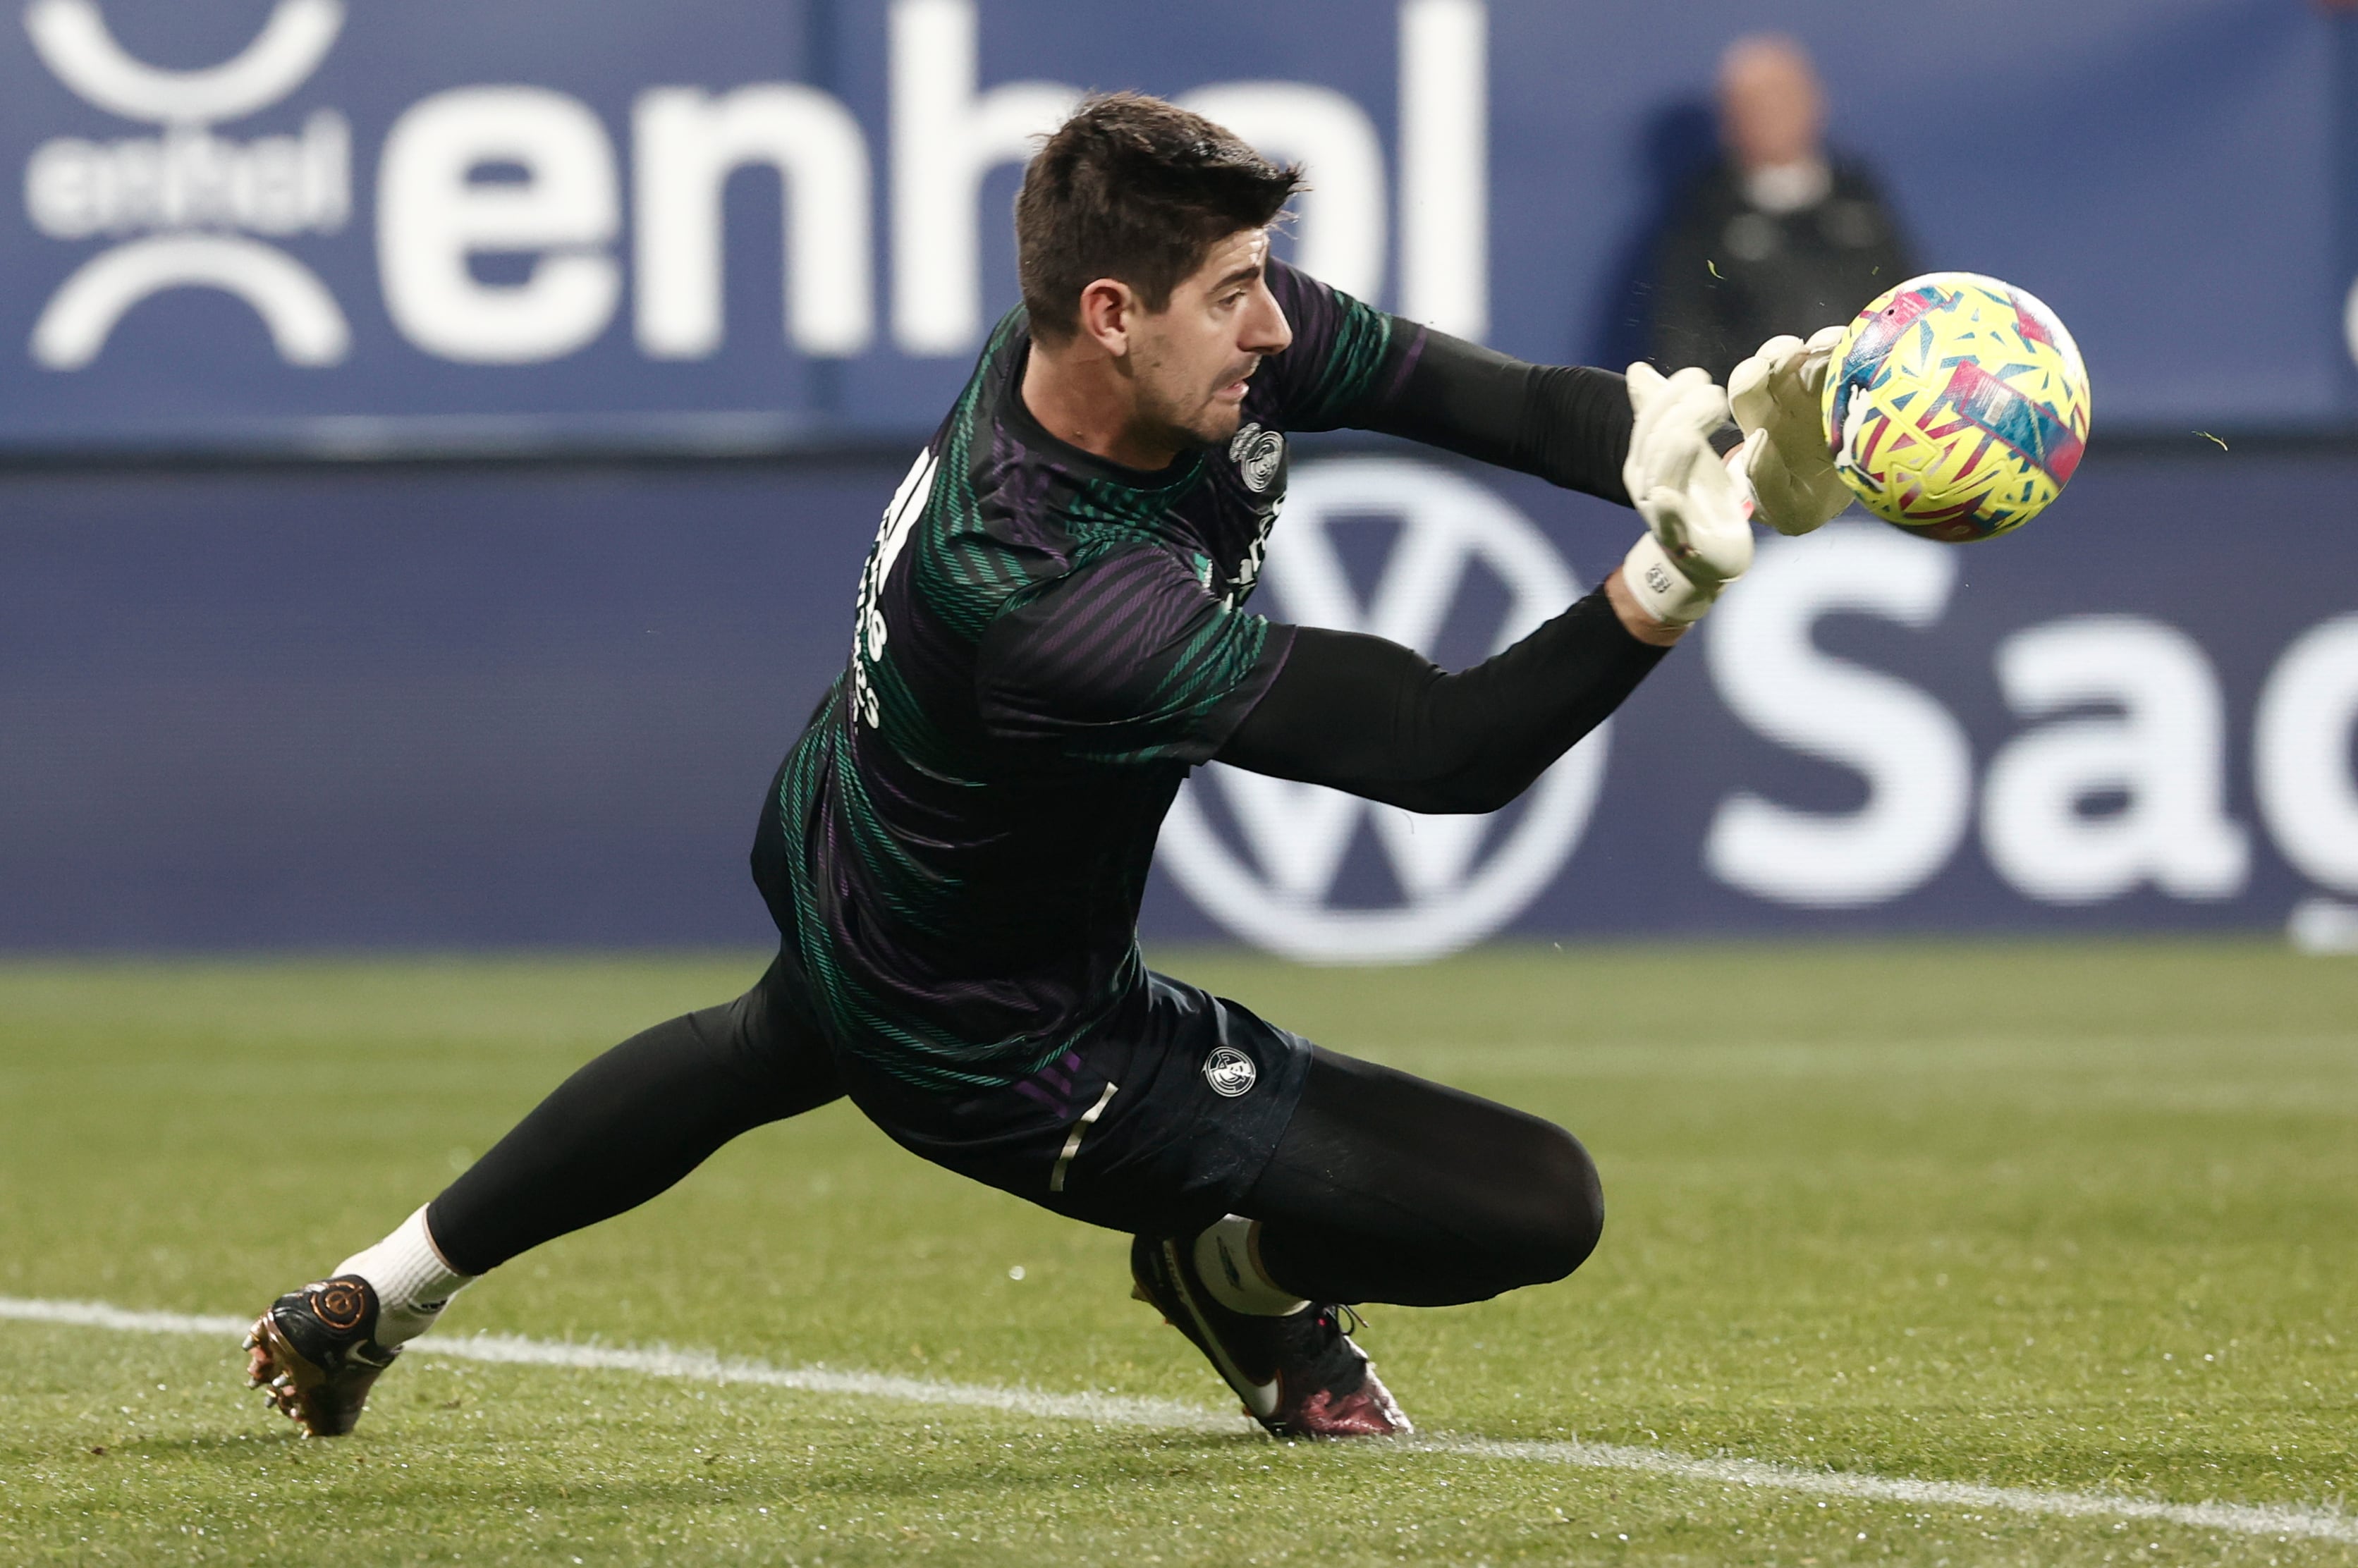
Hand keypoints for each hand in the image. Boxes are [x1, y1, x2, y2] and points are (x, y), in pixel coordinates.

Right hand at [1619, 363, 1754, 624]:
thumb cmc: (1698, 497)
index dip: (1671, 393)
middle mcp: (1644, 480)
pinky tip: (1670, 495)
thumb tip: (1637, 369)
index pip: (1650, 417)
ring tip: (1711, 417)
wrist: (1706, 557)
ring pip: (1662, 470)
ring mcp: (1657, 509)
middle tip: (1716, 395)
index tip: (1701, 378)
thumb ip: (1666, 412)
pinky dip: (1666, 507)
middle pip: (1654, 438)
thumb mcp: (1686, 447)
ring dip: (1684, 440)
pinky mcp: (1677, 538)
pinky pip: (1666, 519)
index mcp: (1645, 456)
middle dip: (1684, 410)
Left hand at [1728, 324, 1849, 535]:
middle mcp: (1787, 398)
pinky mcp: (1856, 381)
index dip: (1748, 379)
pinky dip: (1855, 346)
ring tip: (1827, 347)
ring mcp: (1823, 385)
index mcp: (1762, 423)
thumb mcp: (1786, 510)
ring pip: (1815, 353)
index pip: (1745, 393)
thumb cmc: (1808, 504)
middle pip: (1775, 363)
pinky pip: (1854, 356)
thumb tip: (1758, 440)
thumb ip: (1764, 481)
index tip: (1759, 373)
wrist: (1853, 501)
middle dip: (1779, 352)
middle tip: (1793, 352)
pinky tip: (1859, 348)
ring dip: (1819, 345)